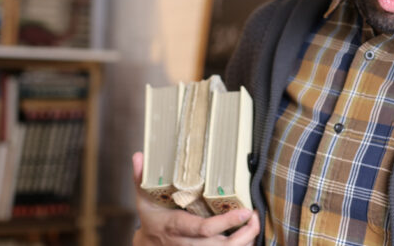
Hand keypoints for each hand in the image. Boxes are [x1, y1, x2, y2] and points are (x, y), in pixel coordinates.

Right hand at [132, 152, 259, 245]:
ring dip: (245, 242)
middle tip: (256, 216)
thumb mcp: (143, 199)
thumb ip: (141, 178)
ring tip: (255, 224)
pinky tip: (248, 236)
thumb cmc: (151, 219)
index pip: (204, 229)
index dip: (226, 222)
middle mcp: (187, 244)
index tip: (245, 211)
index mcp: (175, 227)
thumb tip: (138, 155)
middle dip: (243, 234)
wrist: (147, 244)